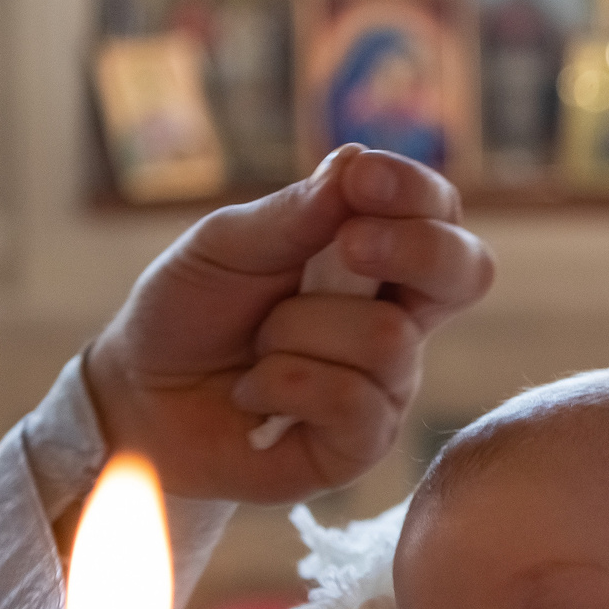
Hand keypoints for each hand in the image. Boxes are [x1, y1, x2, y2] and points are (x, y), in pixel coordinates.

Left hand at [83, 146, 492, 501]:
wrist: (140, 398)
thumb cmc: (190, 311)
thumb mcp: (225, 245)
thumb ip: (291, 214)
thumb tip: (354, 162)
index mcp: (377, 255)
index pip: (438, 213)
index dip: (415, 192)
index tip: (361, 179)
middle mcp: (398, 317)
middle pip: (468, 271)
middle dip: (414, 249)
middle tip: (349, 247)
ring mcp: (387, 385)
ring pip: (387, 338)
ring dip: (298, 332)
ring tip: (258, 347)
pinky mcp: (361, 446)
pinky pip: (355, 404)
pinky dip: (286, 385)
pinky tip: (253, 393)